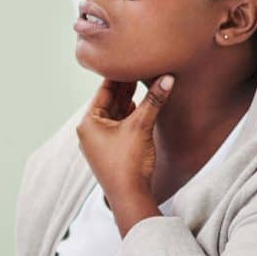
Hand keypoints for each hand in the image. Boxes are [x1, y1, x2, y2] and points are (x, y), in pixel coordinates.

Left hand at [76, 75, 173, 212]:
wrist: (130, 197)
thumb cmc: (129, 163)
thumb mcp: (141, 126)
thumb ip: (153, 100)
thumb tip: (168, 78)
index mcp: (88, 122)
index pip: (104, 91)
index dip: (118, 75)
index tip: (129, 58)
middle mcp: (90, 131)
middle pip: (110, 101)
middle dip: (126, 86)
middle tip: (140, 66)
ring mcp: (100, 142)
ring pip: (117, 113)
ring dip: (130, 100)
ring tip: (143, 81)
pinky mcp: (111, 150)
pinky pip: (121, 126)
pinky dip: (131, 114)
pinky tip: (141, 104)